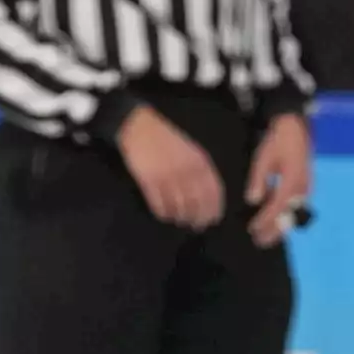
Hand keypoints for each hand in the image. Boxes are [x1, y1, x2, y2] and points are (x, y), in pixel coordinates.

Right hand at [116, 104, 224, 229]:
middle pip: (196, 204)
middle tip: (196, 226)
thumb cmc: (168, 140)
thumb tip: (209, 196)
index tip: (213, 220)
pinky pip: (159, 205)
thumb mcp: (192, 151)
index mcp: (200, 163)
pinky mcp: (149, 182)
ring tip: (180, 220)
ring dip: (181, 217)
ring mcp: (167, 177)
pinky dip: (163, 213)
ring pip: (178, 207)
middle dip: (198, 219)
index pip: (213, 193)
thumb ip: (202, 170)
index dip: (214, 210)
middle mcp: (186, 172)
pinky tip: (165, 215)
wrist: (140, 127)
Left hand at [245, 113, 311, 246]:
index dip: (264, 221)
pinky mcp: (305, 186)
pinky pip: (294, 206)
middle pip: (288, 216)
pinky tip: (273, 217)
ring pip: (292, 213)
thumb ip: (258, 181)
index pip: (277, 208)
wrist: (295, 128)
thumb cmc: (278, 142)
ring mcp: (306, 188)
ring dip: (279, 225)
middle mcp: (302, 189)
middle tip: (259, 242)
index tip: (253, 229)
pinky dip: (283, 214)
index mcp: (292, 182)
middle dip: (274, 231)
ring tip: (266, 235)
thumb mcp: (263, 159)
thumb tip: (253, 201)